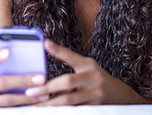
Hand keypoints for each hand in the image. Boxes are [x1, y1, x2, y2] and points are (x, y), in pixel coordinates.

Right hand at [0, 49, 46, 106]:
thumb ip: (4, 63)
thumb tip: (24, 50)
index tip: (8, 51)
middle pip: (1, 82)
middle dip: (22, 80)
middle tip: (40, 78)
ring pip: (7, 99)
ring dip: (27, 96)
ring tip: (42, 92)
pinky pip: (9, 109)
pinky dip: (23, 105)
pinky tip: (34, 101)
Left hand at [25, 39, 146, 105]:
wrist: (121, 96)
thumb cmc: (97, 80)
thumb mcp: (87, 68)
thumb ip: (71, 66)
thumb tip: (47, 61)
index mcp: (88, 65)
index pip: (71, 55)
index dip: (58, 49)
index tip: (45, 43)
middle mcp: (92, 77)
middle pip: (67, 81)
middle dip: (47, 87)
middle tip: (31, 91)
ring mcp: (95, 93)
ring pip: (69, 100)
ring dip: (51, 103)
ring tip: (36, 105)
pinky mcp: (96, 108)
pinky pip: (76, 110)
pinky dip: (62, 112)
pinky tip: (51, 112)